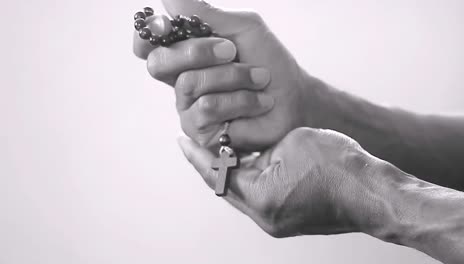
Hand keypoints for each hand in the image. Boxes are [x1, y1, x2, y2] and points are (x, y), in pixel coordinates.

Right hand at [134, 0, 335, 149]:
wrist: (294, 98)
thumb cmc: (268, 62)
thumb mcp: (241, 28)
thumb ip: (204, 13)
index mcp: (185, 53)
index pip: (147, 44)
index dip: (149, 33)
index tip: (168, 25)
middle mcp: (180, 79)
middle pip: (158, 62)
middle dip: (196, 51)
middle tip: (231, 50)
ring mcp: (188, 107)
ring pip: (189, 83)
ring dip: (232, 76)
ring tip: (259, 78)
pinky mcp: (201, 130)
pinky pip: (207, 108)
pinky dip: (240, 99)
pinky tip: (259, 102)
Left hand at [178, 127, 388, 236]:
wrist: (373, 191)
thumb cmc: (339, 164)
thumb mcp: (292, 142)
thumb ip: (260, 147)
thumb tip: (245, 152)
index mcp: (260, 196)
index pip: (216, 173)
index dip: (197, 154)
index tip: (181, 139)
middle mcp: (264, 216)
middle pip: (225, 187)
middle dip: (210, 164)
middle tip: (195, 144)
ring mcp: (277, 222)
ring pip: (241, 194)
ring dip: (231, 172)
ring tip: (221, 150)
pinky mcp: (289, 220)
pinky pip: (259, 199)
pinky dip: (249, 180)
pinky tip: (249, 163)